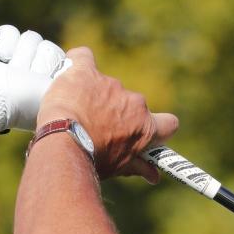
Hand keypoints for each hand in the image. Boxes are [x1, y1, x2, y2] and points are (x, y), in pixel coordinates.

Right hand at [0, 24, 67, 133]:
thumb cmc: (18, 101)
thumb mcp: (51, 93)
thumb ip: (69, 80)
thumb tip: (78, 60)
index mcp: (45, 87)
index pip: (60, 60)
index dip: (49, 65)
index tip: (40, 78)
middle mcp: (31, 73)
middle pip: (46, 47)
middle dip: (33, 60)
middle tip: (22, 75)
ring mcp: (13, 60)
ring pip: (30, 37)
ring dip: (18, 53)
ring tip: (8, 69)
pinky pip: (10, 31)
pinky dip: (3, 42)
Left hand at [36, 47, 178, 181]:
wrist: (64, 144)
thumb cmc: (92, 159)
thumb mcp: (117, 166)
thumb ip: (138, 166)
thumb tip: (154, 176)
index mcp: (145, 127)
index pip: (168, 123)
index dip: (158, 126)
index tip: (142, 130)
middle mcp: (134, 102)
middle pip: (130, 104)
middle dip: (115, 112)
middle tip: (95, 127)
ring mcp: (110, 85)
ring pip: (105, 85)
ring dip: (93, 94)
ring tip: (73, 112)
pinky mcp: (86, 72)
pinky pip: (82, 58)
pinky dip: (76, 64)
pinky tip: (68, 74)